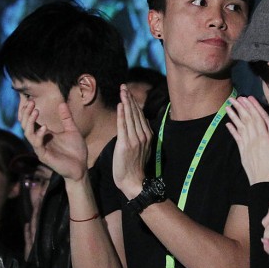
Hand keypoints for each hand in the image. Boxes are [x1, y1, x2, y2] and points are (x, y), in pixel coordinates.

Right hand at [19, 100, 88, 182]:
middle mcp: (40, 141)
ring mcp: (41, 149)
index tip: (32, 101)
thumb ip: (66, 118)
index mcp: (44, 135)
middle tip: (31, 103)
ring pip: (28, 134)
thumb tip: (62, 103)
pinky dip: (39, 135)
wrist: (81, 167)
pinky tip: (45, 128)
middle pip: (25, 126)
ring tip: (36, 111)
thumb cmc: (76, 150)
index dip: (29, 111)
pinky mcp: (44, 156)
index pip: (31, 122)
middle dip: (26, 114)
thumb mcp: (72, 130)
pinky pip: (37, 145)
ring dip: (30, 122)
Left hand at [113, 84, 152, 198]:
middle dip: (129, 98)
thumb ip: (143, 135)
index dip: (134, 103)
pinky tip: (121, 105)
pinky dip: (122, 114)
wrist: (133, 181)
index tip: (129, 93)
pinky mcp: (126, 143)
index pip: (140, 115)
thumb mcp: (143, 148)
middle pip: (135, 113)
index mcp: (147, 136)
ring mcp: (135, 139)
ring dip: (126, 102)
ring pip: (130, 116)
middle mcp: (143, 135)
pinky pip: (123, 126)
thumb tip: (143, 121)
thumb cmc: (135, 167)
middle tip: (124, 86)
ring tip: (122, 90)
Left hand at [225, 96, 268, 184]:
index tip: (248, 97)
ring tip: (228, 106)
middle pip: (247, 120)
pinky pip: (236, 139)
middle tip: (235, 98)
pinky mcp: (243, 154)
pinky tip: (228, 123)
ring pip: (240, 127)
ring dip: (234, 116)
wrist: (266, 187)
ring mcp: (247, 147)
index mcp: (266, 139)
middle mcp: (255, 141)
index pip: (258, 118)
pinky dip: (232, 130)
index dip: (253, 107)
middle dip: (241, 108)